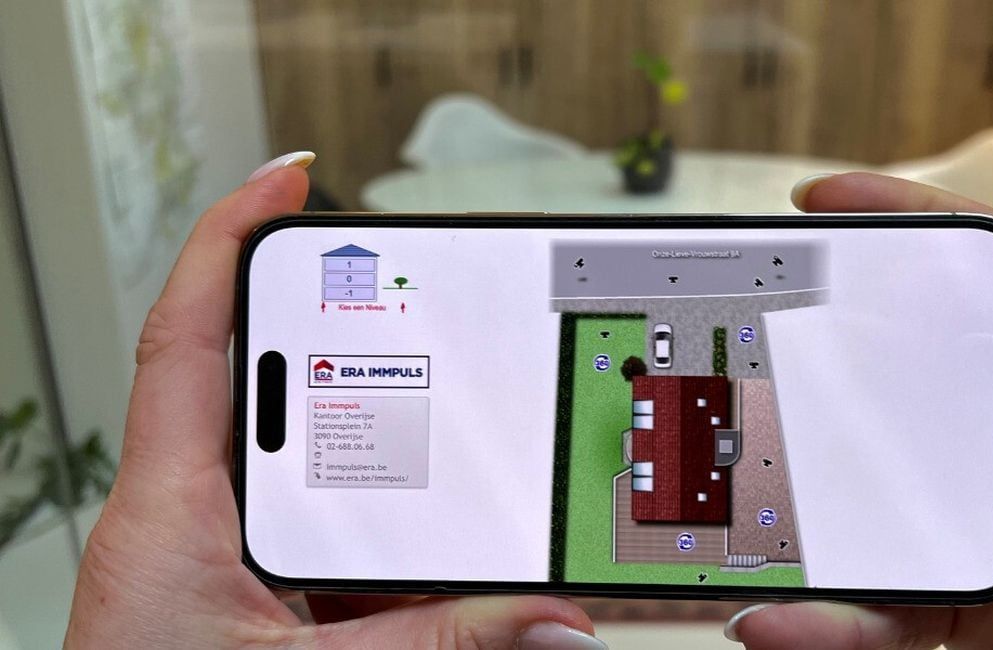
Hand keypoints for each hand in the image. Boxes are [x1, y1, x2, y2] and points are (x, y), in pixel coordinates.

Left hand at [65, 153, 602, 648]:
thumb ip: (433, 641)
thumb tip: (543, 617)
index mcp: (172, 510)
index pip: (188, 337)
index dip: (228, 240)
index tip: (285, 181)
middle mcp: (190, 516)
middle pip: (268, 385)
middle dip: (342, 341)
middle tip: (408, 301)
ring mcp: (220, 555)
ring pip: (313, 472)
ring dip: (379, 465)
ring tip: (443, 460)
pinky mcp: (250, 593)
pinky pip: (332, 540)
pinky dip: (387, 541)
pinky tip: (429, 561)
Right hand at [726, 173, 992, 648]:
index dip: (912, 224)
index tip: (831, 202)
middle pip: (895, 390)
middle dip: (812, 368)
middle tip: (739, 362)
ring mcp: (987, 539)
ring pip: (866, 514)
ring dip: (797, 517)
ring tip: (746, 526)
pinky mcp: (972, 620)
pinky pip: (880, 621)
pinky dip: (825, 626)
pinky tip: (786, 624)